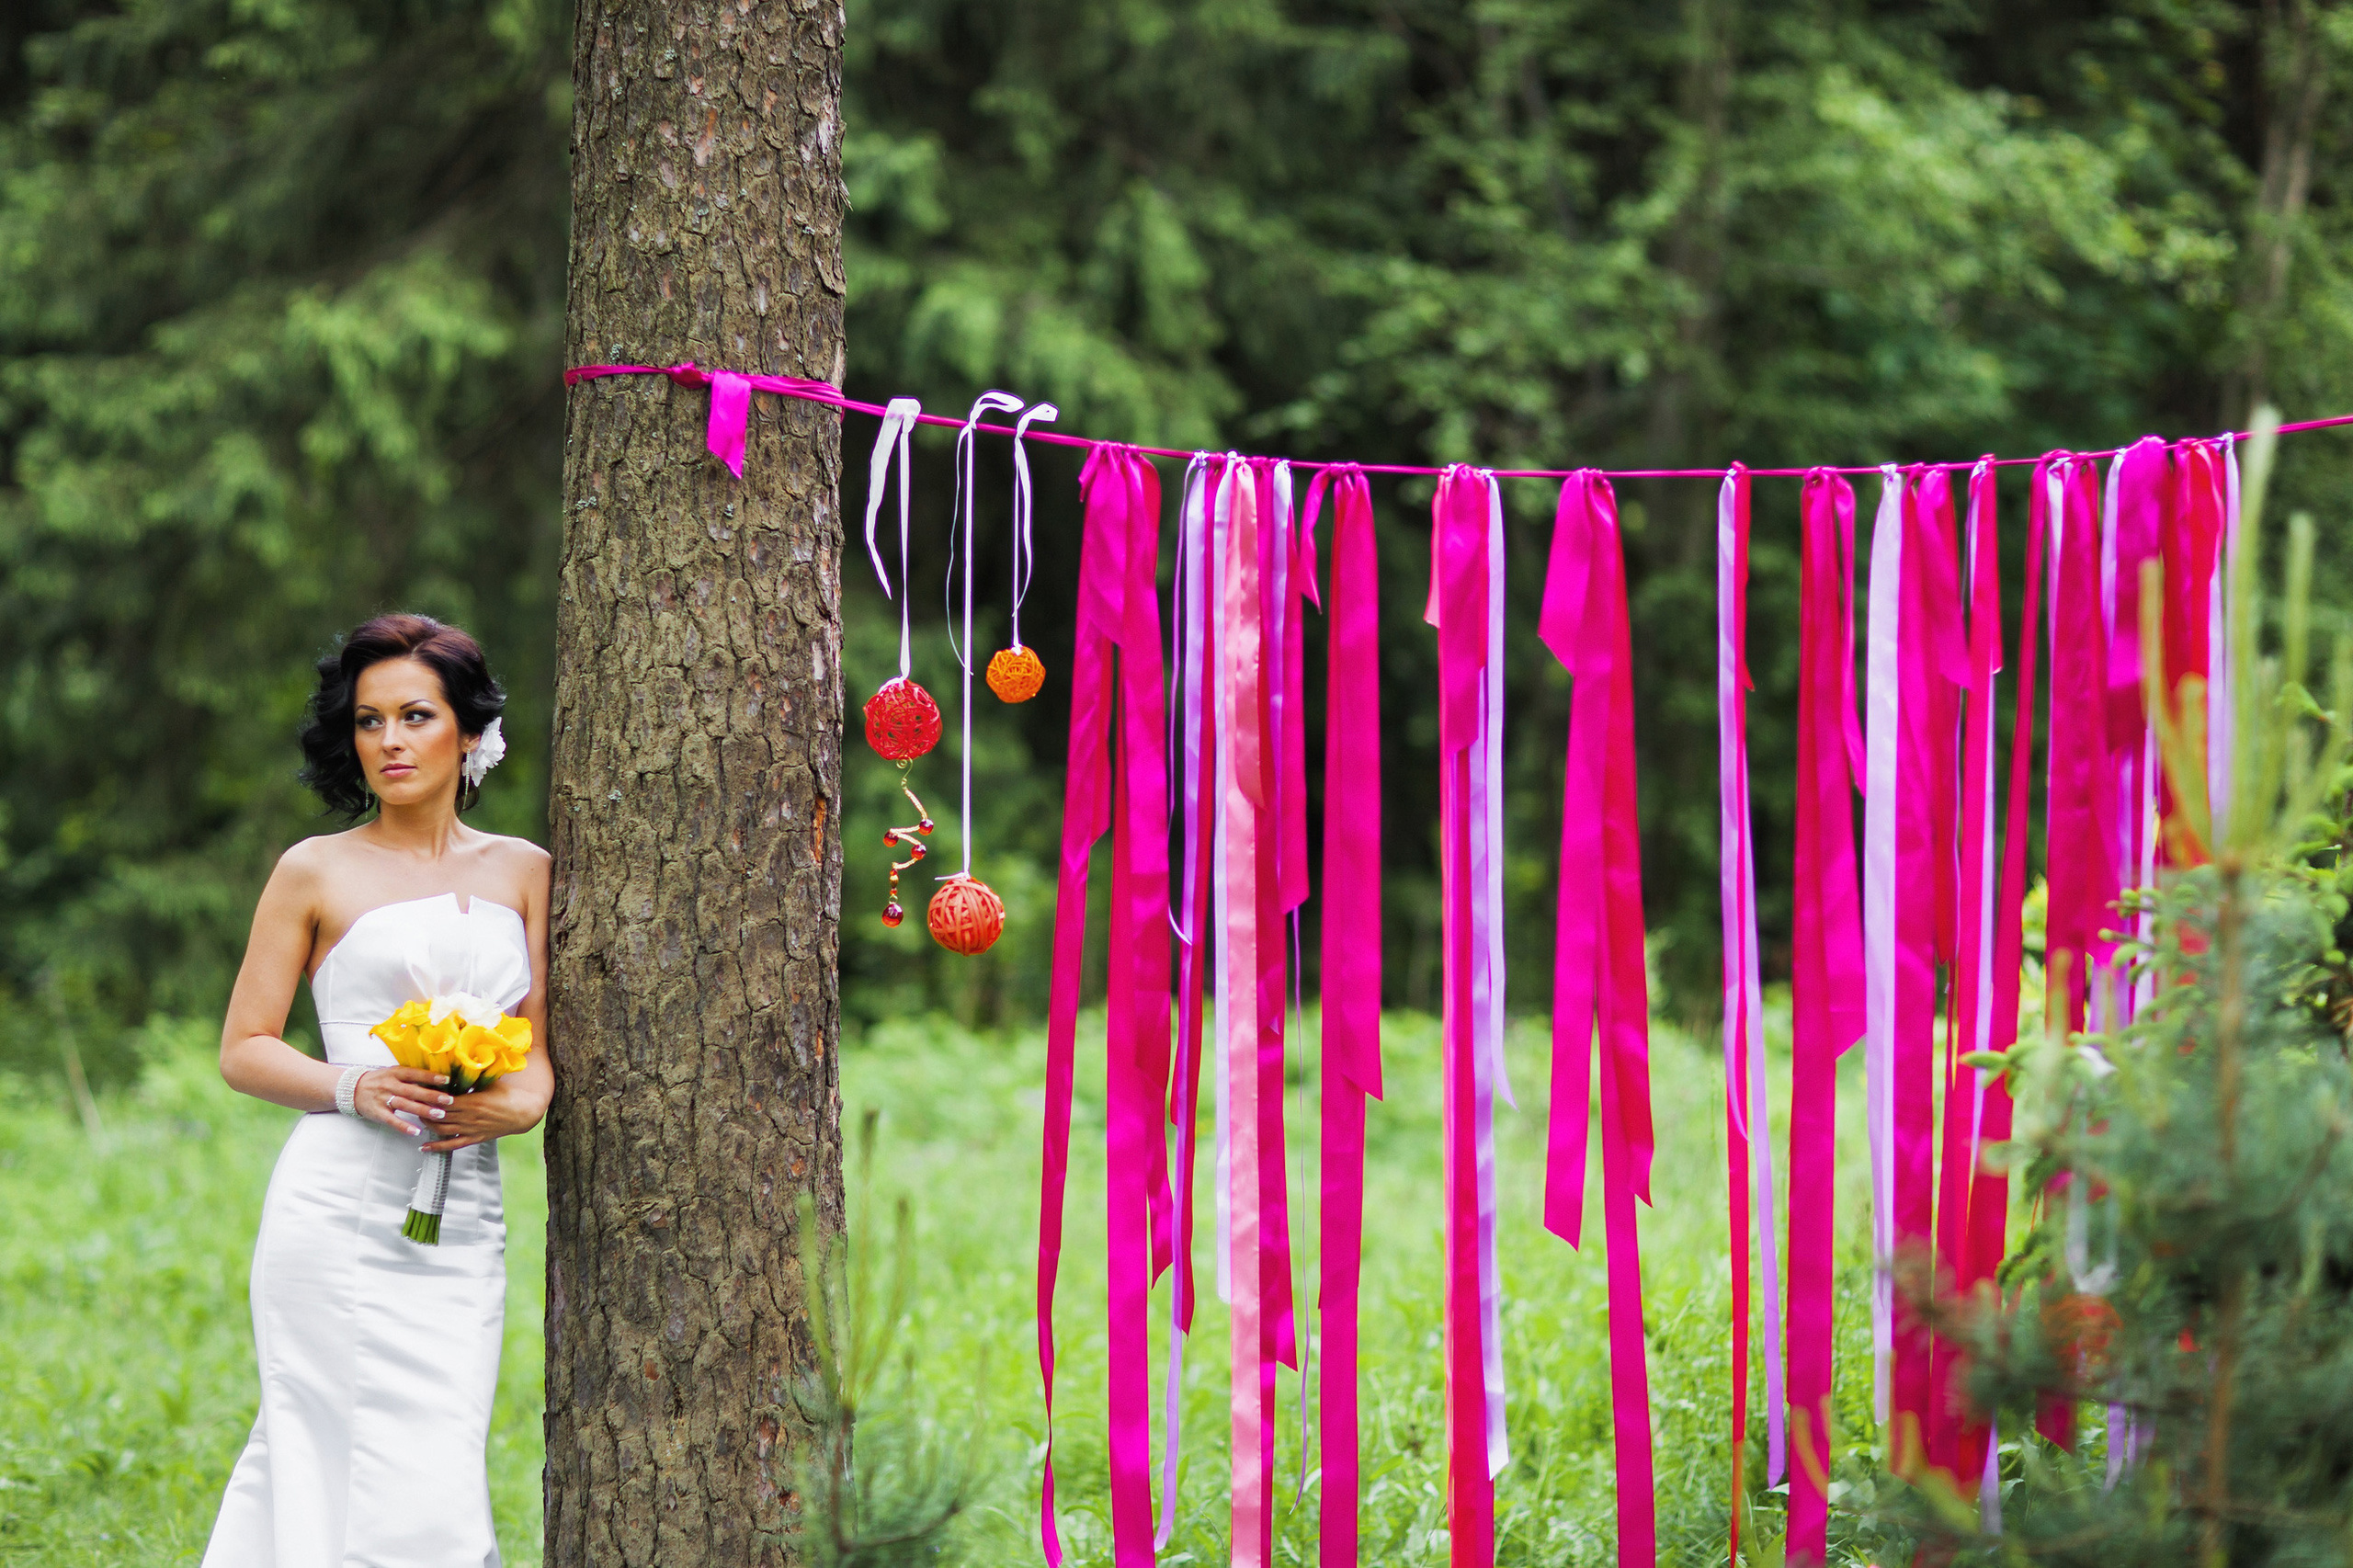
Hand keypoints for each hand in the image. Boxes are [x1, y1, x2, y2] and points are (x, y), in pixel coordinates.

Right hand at [354, 1066, 453, 1134]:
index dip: (431, 1077)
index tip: (447, 1080)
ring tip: (439, 1114)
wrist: (352, 1088)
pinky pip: (392, 1120)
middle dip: (432, 1096)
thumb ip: (411, 1077)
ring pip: (405, 1105)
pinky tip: (415, 1131)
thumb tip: (437, 1079)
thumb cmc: (379, 1080)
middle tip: (449, 1100)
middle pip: (413, 1091)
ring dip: (423, 1110)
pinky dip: (404, 1126)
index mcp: (395, 1073)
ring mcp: (382, 1099)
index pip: (415, 1074)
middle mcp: (389, 1085)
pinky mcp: (377, 1112)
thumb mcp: (393, 1073)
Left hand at [421, 1074, 542, 1153]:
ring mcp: (470, 1129)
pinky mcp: (474, 1138)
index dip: (428, 1096)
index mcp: (472, 1101)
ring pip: (442, 1130)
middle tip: (412, 1103)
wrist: (523, 1112)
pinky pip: (452, 1145)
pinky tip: (424, 1147)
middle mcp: (468, 1117)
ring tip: (417, 1118)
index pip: (443, 1100)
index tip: (417, 1090)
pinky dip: (437, 1147)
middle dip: (423, 1109)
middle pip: (438, 1115)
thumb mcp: (490, 1081)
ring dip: (427, 1125)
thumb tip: (458, 1064)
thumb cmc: (507, 1094)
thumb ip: (473, 1077)